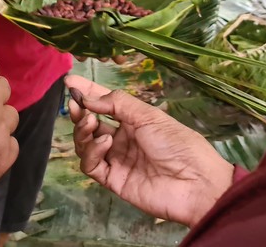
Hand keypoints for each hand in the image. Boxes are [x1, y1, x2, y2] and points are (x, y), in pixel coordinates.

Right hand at [66, 75, 234, 227]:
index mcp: (134, 121)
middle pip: (91, 124)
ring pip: (86, 144)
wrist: (195, 183)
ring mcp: (117, 160)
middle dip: (80, 112)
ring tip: (91, 123)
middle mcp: (122, 138)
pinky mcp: (113, 180)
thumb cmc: (178, 144)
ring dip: (83, 131)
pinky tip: (105, 143)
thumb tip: (88, 98)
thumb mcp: (149, 116)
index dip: (88, 92)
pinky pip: (91, 165)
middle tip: (74, 103)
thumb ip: (117, 103)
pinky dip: (92, 152)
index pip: (105, 103)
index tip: (69, 81)